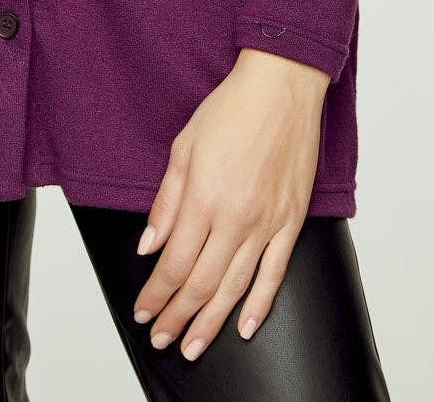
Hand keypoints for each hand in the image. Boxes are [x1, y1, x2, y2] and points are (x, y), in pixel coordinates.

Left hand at [130, 47, 329, 360]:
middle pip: (201, 284)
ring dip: (210, 322)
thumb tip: (150, 245)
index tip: (142, 311)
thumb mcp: (184, 147)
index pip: (173, 265)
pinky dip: (259, 304)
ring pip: (234, 288)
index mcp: (204, 199)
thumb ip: (166, 201)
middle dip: (176, 317)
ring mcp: (267, 223)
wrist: (282, 87)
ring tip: (192, 346)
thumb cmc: (231, 109)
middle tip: (161, 339)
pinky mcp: (291, 220)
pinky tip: (245, 326)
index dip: (156, 295)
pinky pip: (274, 273)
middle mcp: (236, 218)